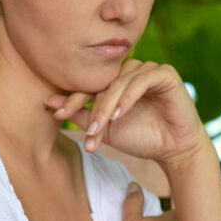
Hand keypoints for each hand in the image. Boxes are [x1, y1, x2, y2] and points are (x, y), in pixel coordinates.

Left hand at [46, 60, 209, 168]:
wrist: (172, 149)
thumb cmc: (139, 138)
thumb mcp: (103, 128)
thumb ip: (80, 114)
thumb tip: (48, 101)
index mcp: (113, 82)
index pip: (87, 85)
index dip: (71, 100)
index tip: (57, 115)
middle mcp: (128, 72)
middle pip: (101, 83)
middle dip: (90, 108)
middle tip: (85, 130)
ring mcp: (147, 70)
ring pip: (118, 82)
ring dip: (107, 106)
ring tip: (102, 127)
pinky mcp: (165, 73)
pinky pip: (141, 80)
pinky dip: (128, 97)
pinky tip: (120, 114)